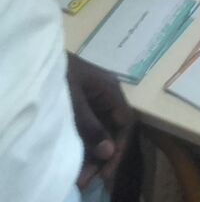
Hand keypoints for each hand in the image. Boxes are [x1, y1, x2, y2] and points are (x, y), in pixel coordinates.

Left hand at [66, 54, 133, 190]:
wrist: (35, 59)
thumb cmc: (59, 74)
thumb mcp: (73, 101)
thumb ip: (90, 126)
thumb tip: (109, 152)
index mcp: (111, 90)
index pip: (125, 123)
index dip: (119, 147)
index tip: (108, 170)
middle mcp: (107, 96)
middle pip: (113, 129)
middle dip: (104, 156)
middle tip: (91, 180)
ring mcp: (94, 100)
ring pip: (101, 131)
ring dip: (93, 154)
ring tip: (80, 177)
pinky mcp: (81, 105)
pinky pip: (89, 128)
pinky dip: (84, 145)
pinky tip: (76, 161)